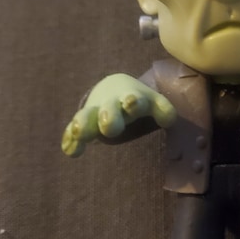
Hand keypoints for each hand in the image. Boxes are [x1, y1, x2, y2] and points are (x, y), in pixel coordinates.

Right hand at [61, 73, 176, 156]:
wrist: (113, 88)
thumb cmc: (138, 102)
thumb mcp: (153, 103)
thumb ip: (164, 111)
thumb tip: (169, 119)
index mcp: (132, 99)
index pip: (134, 100)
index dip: (133, 102)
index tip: (132, 103)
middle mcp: (113, 105)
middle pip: (109, 110)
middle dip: (109, 118)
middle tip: (109, 127)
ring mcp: (95, 114)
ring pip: (87, 117)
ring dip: (84, 124)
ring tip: (80, 133)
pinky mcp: (83, 123)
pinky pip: (73, 130)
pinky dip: (70, 139)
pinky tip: (70, 149)